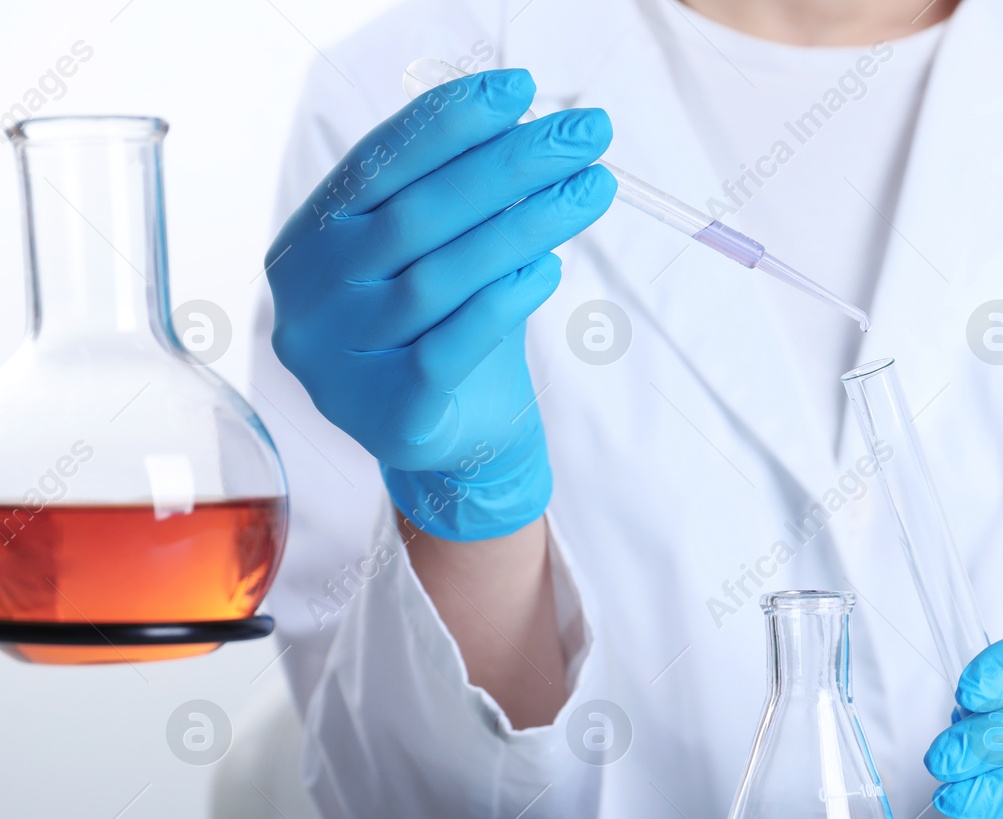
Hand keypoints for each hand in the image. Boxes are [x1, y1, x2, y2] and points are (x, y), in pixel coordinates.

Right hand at [265, 69, 615, 540]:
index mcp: (311, 239)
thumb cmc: (449, 332)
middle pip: (417, 215)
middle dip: (509, 164)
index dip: (451, 122)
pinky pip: (450, 348)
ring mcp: (341, 360)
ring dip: (525, 225)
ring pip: (440, 278)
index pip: (381, 164)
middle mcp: (311, 296)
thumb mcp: (446, 256)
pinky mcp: (389, 416)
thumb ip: (463, 202)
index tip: (522, 90)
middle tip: (585, 133)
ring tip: (590, 188)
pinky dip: (500, 304)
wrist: (456, 444)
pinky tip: (549, 268)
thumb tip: (530, 129)